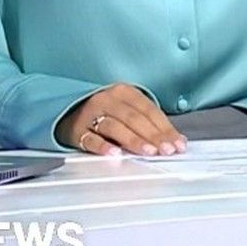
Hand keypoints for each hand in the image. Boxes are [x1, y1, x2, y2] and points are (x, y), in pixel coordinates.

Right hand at [58, 83, 185, 155]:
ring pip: (115, 127)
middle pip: (134, 118)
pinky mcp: (77, 131)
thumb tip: (176, 140)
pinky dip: (103, 146)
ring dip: (134, 140)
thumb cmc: (106, 112)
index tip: (177, 144)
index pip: (149, 110)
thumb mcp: (128, 109)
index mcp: (124, 92)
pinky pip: (91, 139)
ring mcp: (90, 115)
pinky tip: (114, 154)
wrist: (68, 112)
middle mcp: (107, 100)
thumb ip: (150, 123)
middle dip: (153, 135)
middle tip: (166, 150)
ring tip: (148, 152)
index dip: (165, 128)